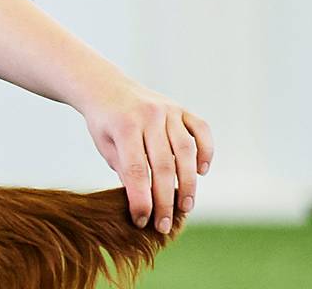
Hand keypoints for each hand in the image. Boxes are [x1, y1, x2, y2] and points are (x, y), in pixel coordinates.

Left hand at [77, 79, 212, 234]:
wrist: (106, 86)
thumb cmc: (104, 122)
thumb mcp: (105, 145)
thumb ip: (125, 169)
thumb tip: (145, 202)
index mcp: (124, 125)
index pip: (136, 170)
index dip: (141, 199)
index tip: (142, 221)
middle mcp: (149, 116)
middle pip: (163, 165)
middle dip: (165, 200)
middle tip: (164, 224)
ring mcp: (168, 110)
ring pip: (186, 151)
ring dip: (188, 182)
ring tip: (185, 207)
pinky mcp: (182, 108)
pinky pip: (201, 130)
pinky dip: (206, 151)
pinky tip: (202, 171)